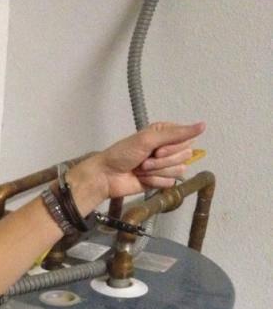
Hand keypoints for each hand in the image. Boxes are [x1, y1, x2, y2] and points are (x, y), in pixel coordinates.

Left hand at [70, 121, 205, 212]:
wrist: (107, 176)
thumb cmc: (122, 154)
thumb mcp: (148, 139)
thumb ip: (176, 133)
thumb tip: (203, 125)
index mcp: (166, 134)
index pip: (187, 140)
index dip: (174, 147)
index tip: (157, 149)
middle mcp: (168, 148)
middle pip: (185, 156)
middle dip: (163, 161)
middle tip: (144, 160)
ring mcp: (164, 165)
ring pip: (179, 170)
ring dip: (157, 171)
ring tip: (141, 169)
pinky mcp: (160, 181)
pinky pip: (169, 183)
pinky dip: (154, 181)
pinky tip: (141, 179)